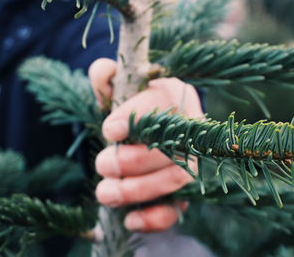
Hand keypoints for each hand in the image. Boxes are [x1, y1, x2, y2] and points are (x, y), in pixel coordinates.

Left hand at [89, 58, 202, 231]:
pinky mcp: (185, 190)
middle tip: (102, 164)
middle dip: (131, 161)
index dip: (136, 118)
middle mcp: (191, 128)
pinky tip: (129, 220)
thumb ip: (106, 77)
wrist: (145, 132)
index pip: (162, 102)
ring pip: (177, 178)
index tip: (109, 132)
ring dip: (138, 190)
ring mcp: (192, 161)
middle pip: (172, 146)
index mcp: (174, 95)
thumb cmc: (129, 107)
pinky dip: (156, 217)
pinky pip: (178, 207)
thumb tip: (103, 72)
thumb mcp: (116, 88)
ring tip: (105, 193)